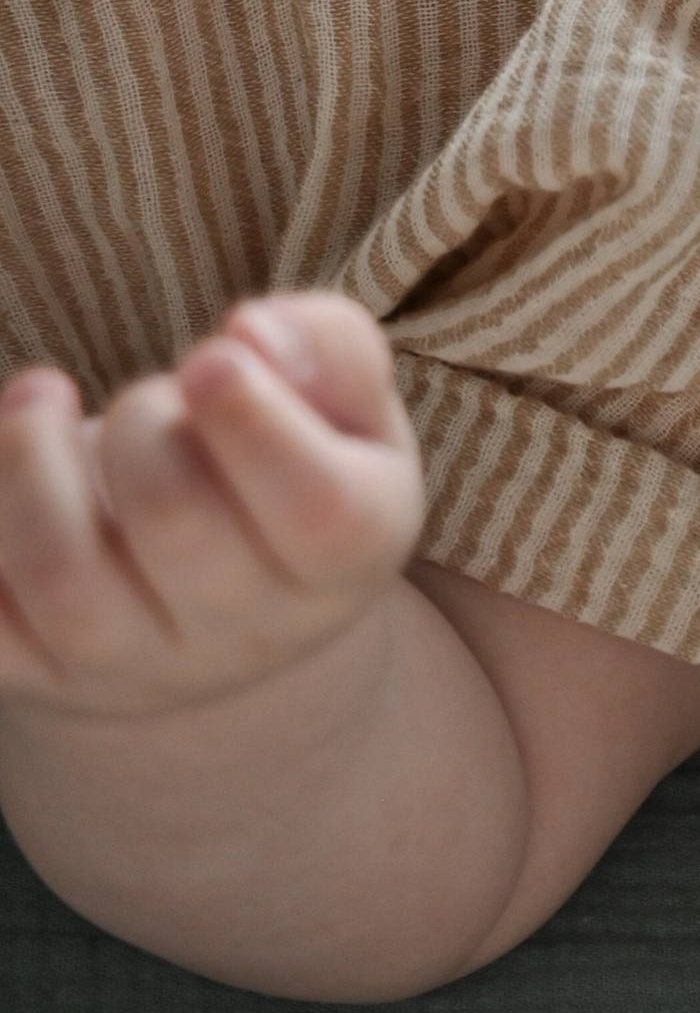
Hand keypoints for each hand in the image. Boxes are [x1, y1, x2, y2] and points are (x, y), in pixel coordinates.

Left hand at [0, 296, 426, 724]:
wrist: (235, 591)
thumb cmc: (299, 454)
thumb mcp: (348, 397)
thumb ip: (328, 345)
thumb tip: (250, 335)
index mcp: (351, 554)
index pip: (319, 510)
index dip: (255, 423)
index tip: (208, 356)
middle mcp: (252, 631)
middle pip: (178, 524)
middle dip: (144, 421)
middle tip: (150, 395)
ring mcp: (142, 667)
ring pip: (65, 580)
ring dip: (32, 464)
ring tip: (39, 399)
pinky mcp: (46, 677)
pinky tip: (4, 468)